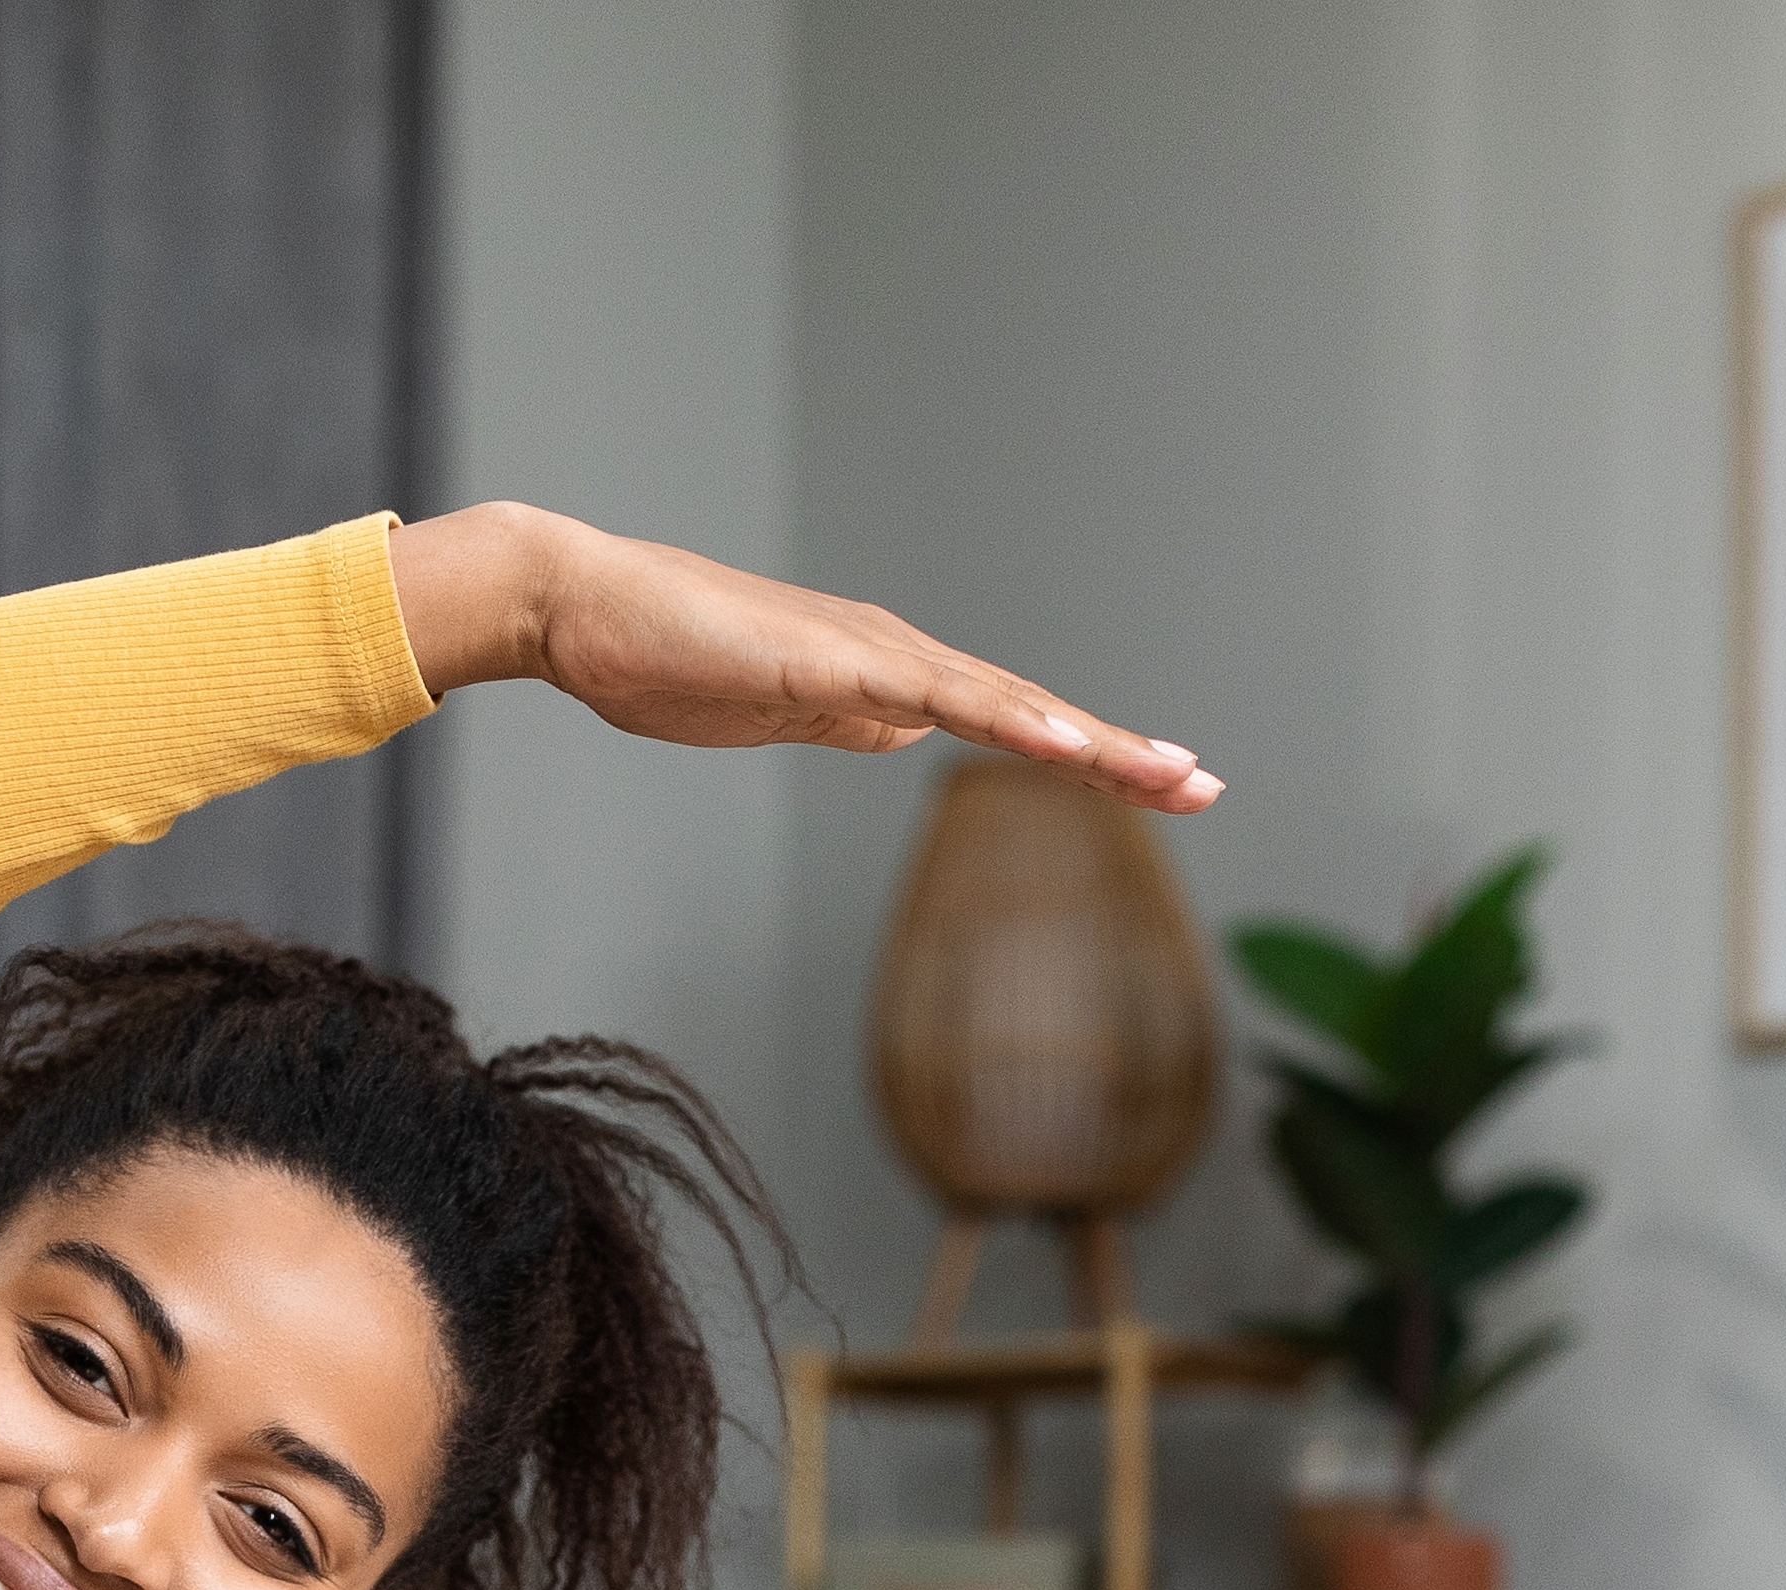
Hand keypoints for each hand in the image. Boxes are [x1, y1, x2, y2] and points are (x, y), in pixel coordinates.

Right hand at [389, 501, 1214, 814]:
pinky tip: (1059, 741)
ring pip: (1004, 702)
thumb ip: (839, 716)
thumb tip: (894, 730)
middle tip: (1204, 787)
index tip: (1155, 787)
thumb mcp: (772, 708)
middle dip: (1122, 753)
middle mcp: (895, 658)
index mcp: (883, 678)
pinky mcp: (832, 664)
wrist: (581, 607)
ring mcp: (868, 655)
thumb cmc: (659, 657)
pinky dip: (1006, 717)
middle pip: (1029, 712)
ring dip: (1090, 740)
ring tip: (1166, 773)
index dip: (1085, 755)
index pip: (1006, 722)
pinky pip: (935, 698)